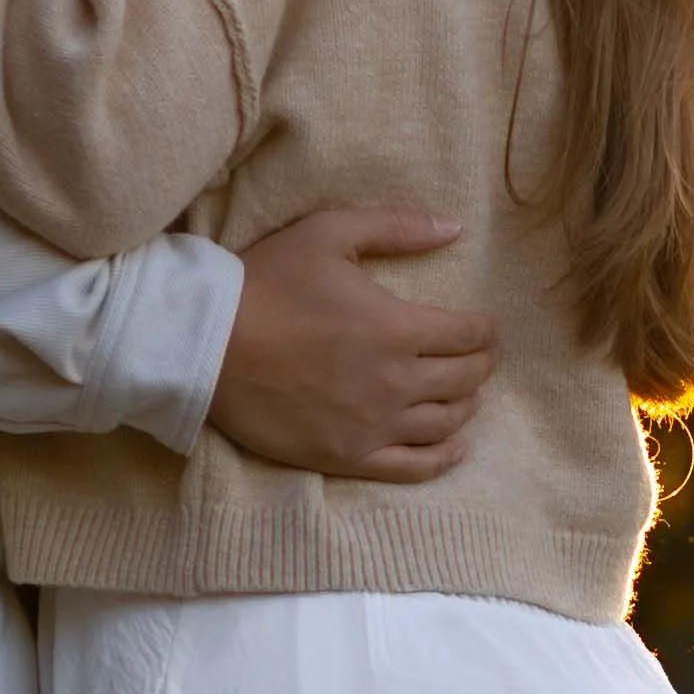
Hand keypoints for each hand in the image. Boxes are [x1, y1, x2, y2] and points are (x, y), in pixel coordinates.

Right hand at [209, 209, 493, 483]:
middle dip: (481, 363)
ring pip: (446, 423)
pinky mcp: (348, 456)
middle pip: (465, 379)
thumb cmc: (267, 281)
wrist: (208, 342)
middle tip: (479, 354)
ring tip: (464, 392)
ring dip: (466, 404)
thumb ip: (396, 227)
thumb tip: (455, 227)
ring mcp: (373, 424)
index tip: (485, 325)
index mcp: (396, 326)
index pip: (468, 334)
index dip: (485, 329)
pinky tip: (454, 445)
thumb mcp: (330, 232)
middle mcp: (394, 381)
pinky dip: (444, 456)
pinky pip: (414, 467)